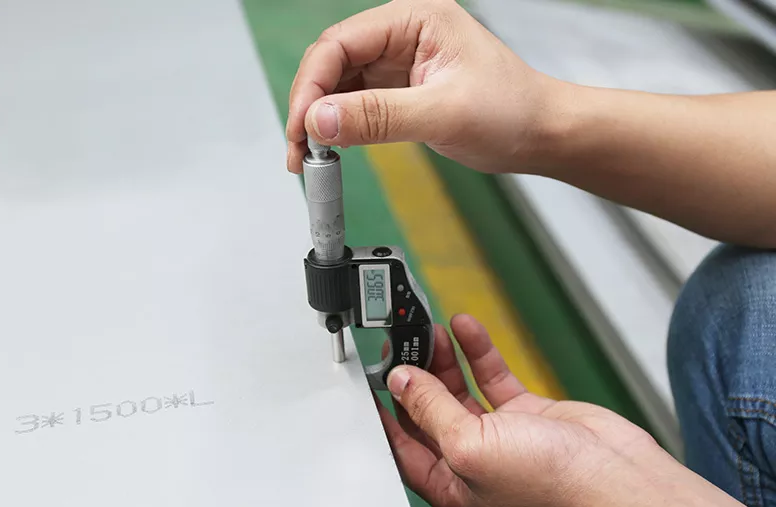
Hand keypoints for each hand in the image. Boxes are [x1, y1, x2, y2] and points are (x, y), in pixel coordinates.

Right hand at [286, 0, 562, 173]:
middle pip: (332, 62)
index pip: (341, 43)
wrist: (540, 135)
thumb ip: (378, 116)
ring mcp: (399, 63)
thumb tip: (321, 120)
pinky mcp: (400, 90)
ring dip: (320, 118)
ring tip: (309, 154)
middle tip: (299, 147)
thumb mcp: (443, 113)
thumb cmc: (513, 111)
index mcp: (415, 19)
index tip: (301, 125)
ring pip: (340, 84)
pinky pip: (357, 103)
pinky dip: (340, 125)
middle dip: (310, 105)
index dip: (312, 85)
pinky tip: (332, 146)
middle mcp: (402, 36)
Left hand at [376, 314, 663, 506]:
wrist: (613, 475)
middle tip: (401, 343)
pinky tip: (465, 329)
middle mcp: (472, 462)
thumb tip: (401, 381)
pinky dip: (478, 353)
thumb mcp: (469, 445)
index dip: (383, 412)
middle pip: (429, 412)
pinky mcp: (526, 414)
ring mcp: (500, 436)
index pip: (402, 445)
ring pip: (459, 390)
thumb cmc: (549, 483)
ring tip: (428, 330)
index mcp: (451, 487)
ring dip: (443, 359)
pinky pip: (491, 377)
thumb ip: (431, 410)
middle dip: (414, 376)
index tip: (370, 378)